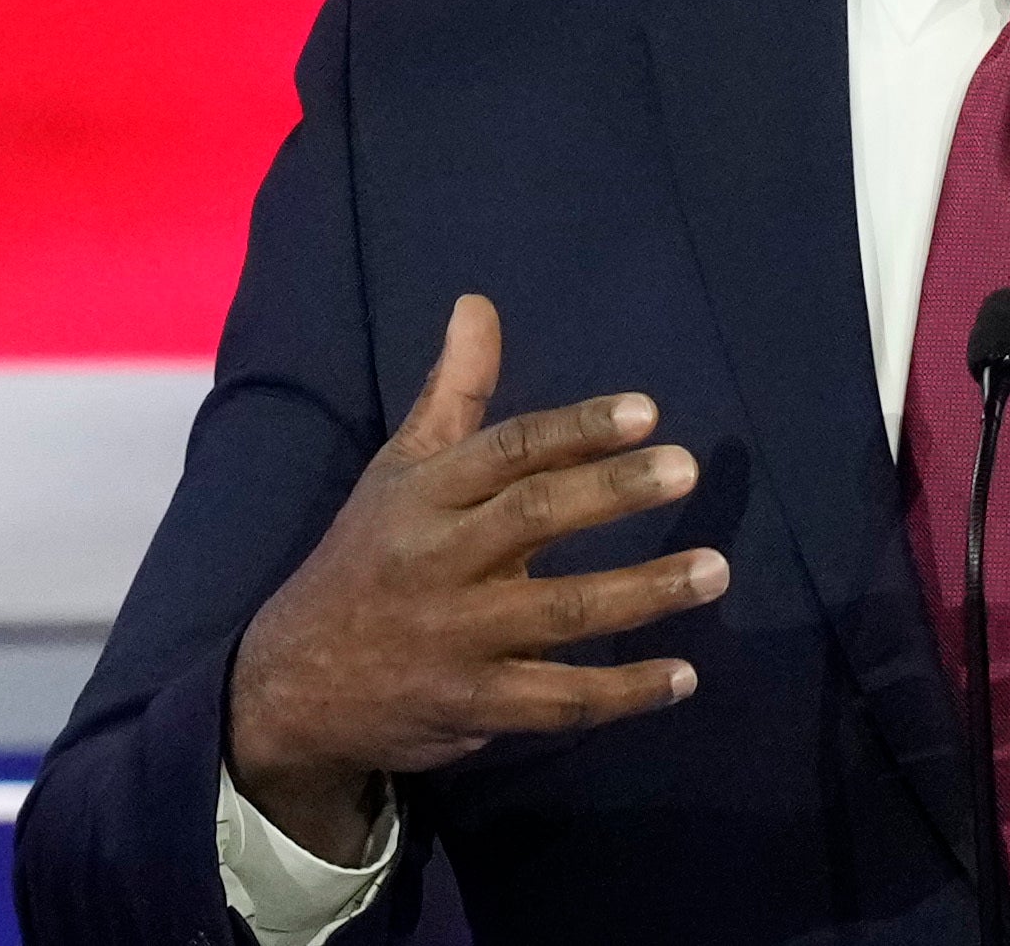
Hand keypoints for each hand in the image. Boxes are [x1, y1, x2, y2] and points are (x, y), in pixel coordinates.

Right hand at [225, 294, 729, 861]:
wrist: (295, 685)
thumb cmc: (368, 558)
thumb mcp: (399, 472)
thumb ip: (452, 393)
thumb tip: (478, 303)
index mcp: (426, 495)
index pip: (507, 450)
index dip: (576, 429)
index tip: (646, 411)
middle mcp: (439, 560)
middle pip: (534, 518)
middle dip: (612, 492)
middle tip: (686, 469)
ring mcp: (457, 638)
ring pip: (560, 612)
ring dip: (644, 594)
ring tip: (714, 571)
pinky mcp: (472, 706)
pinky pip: (557, 700)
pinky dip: (622, 694)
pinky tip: (683, 677)